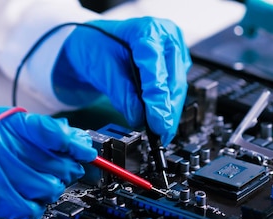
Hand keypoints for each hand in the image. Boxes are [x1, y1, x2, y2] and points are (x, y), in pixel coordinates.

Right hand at [0, 107, 96, 218]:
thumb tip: (74, 138)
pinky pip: (32, 209)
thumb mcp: (3, 121)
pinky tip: (29, 198)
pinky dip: (36, 206)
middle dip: (66, 169)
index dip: (76, 145)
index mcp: (10, 125)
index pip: (55, 133)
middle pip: (59, 165)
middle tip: (61, 169)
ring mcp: (1, 176)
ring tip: (42, 183)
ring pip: (49, 189)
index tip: (86, 152)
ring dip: (52, 188)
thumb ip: (38, 129)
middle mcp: (6, 149)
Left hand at [53, 17, 191, 145]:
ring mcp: (173, 52)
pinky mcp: (174, 67)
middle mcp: (167, 38)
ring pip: (177, 88)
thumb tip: (139, 118)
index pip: (155, 68)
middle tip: (161, 134)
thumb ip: (122, 94)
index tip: (156, 122)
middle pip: (173, 80)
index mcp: (148, 30)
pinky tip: (161, 123)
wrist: (95, 44)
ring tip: (162, 134)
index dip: (156, 98)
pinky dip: (166, 108)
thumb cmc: (96, 47)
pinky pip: (173, 90)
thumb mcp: (103, 69)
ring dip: (169, 113)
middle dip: (167, 111)